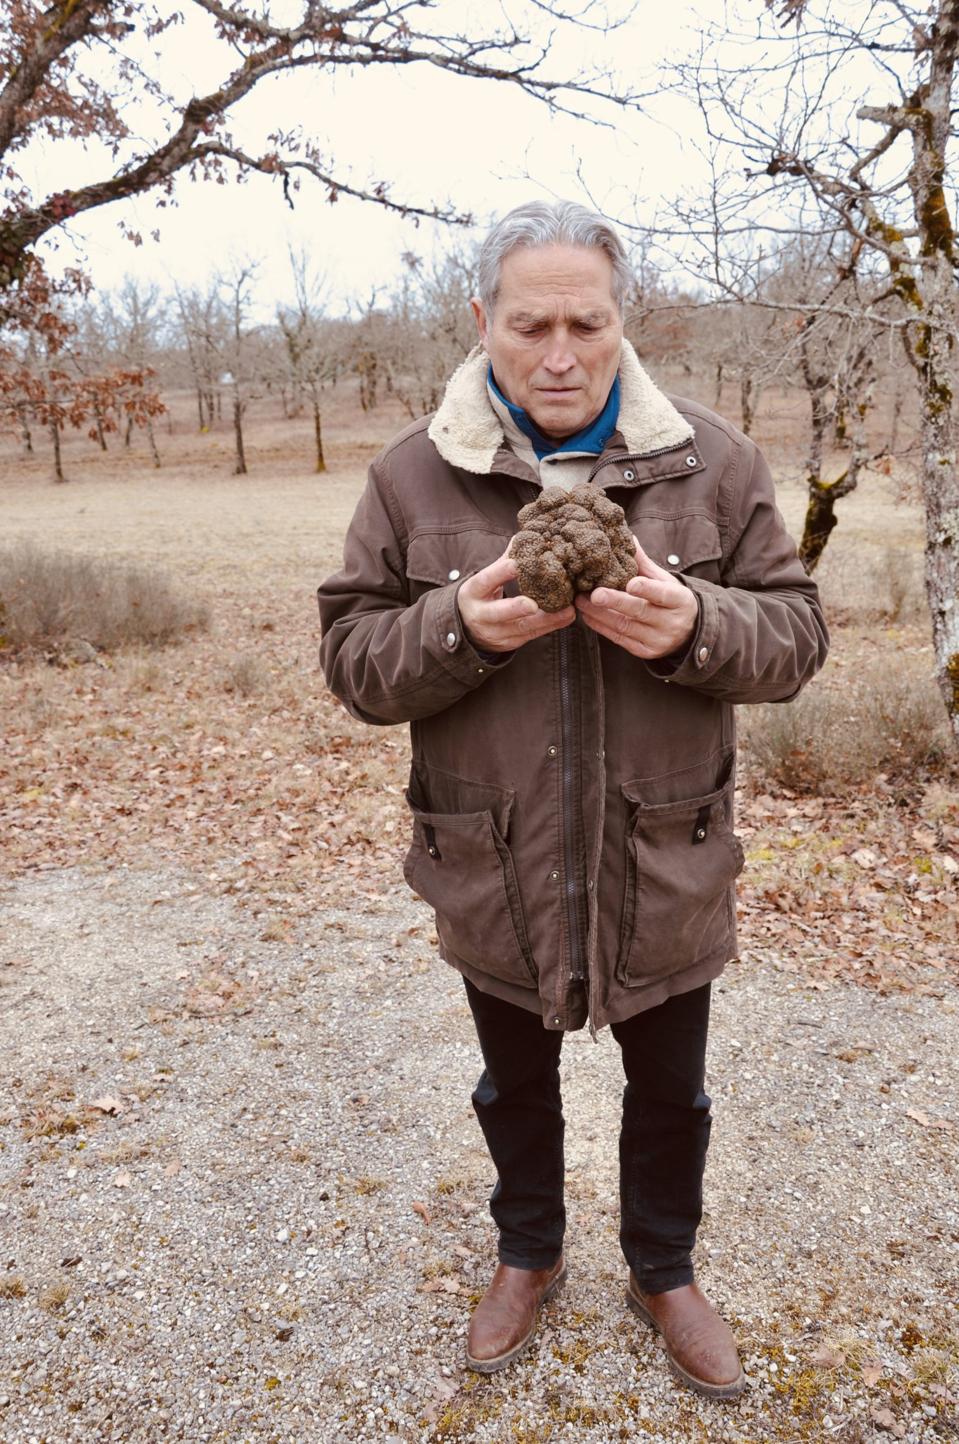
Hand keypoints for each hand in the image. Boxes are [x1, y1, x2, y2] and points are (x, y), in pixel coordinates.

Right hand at [457, 550, 574, 652]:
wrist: (469, 629)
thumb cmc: (482, 595)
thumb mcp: (486, 578)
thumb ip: (505, 560)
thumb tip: (525, 536)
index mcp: (474, 592)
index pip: (485, 581)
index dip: (500, 573)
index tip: (516, 564)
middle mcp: (482, 615)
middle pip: (499, 612)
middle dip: (516, 608)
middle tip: (534, 604)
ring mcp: (496, 632)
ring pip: (522, 627)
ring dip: (546, 619)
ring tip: (567, 610)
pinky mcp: (511, 642)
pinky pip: (533, 634)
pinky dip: (551, 626)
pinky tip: (567, 616)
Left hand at [575, 536, 698, 659]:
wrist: (688, 633)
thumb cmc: (671, 600)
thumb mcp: (664, 580)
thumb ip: (643, 563)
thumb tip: (626, 536)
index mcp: (680, 600)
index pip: (663, 594)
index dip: (647, 589)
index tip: (630, 583)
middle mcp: (670, 623)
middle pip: (640, 611)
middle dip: (615, 602)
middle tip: (594, 594)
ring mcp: (657, 640)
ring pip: (625, 627)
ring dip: (600, 613)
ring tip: (581, 601)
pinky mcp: (645, 651)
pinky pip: (619, 639)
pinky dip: (601, 627)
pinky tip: (588, 615)